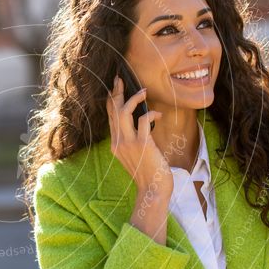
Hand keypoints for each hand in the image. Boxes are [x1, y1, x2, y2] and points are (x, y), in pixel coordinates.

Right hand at [105, 75, 172, 194]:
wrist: (153, 190)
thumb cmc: (148, 173)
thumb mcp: (135, 155)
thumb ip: (133, 140)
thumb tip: (141, 122)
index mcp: (115, 144)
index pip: (110, 117)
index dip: (111, 100)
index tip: (115, 87)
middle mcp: (118, 142)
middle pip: (113, 111)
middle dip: (116, 92)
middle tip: (121, 78)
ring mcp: (128, 143)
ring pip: (123, 112)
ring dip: (133, 98)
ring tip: (143, 91)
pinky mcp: (142, 144)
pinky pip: (143, 120)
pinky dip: (151, 113)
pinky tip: (158, 114)